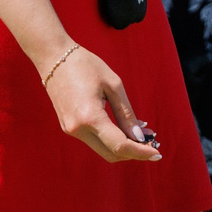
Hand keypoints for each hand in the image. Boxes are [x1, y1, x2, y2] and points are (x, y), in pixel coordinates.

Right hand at [38, 42, 161, 162]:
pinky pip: (94, 140)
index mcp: (90, 117)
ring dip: (123, 146)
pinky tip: (124, 128)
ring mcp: (70, 130)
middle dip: (133, 152)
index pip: (120, 145)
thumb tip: (139, 137)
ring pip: (102, 149)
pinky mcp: (68, 127)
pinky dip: (111, 139)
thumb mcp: (113, 85)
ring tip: (142, 133)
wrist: (53, 57)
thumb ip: (126, 114)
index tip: (158, 153)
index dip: (141, 152)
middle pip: (111, 154)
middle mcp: (77, 129)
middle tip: (152, 143)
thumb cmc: (86, 65)